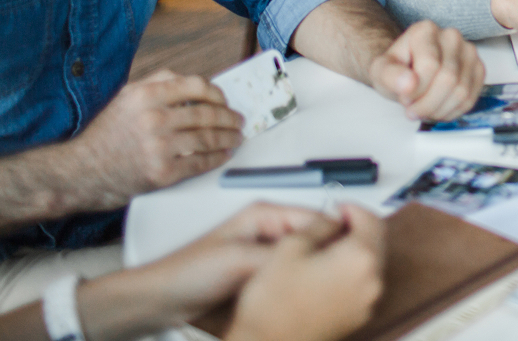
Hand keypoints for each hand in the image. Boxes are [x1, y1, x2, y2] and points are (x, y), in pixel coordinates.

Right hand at [69, 70, 243, 207]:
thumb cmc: (104, 136)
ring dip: (228, 138)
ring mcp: (159, 146)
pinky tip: (223, 155)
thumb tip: (191, 82)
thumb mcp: (125, 97)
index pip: (195, 86)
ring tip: (236, 137)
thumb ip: (156, 83)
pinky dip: (216, 158)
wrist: (79, 172)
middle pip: (206, 114)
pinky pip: (199, 162)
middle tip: (238, 121)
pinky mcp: (162, 172)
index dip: (217, 94)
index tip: (224, 100)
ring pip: (207, 138)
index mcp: (146, 95)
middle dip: (229, 118)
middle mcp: (153, 118)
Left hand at [81, 202, 333, 334]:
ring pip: (306, 262)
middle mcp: (269, 230)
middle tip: (341, 281)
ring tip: (325, 294)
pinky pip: (291, 279)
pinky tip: (306, 303)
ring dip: (314, 276)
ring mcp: (266, 254)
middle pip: (316, 240)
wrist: (159, 301)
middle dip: (328, 259)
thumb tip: (323, 256)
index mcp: (266, 214)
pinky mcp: (261, 276)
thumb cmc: (190, 273)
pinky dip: (300, 289)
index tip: (357, 257)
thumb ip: (284, 256)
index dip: (340, 237)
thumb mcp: (241, 261)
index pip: (319, 219)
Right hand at [228, 204, 385, 340]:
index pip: (372, 220)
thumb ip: (319, 225)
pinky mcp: (359, 316)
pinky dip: (352, 271)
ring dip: (355, 249)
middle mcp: (371, 281)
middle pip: (376, 240)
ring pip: (371, 262)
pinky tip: (326, 272)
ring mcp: (367, 302)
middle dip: (356, 228)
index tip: (337, 208)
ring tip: (326, 248)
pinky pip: (364, 283)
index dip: (354, 209)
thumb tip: (333, 218)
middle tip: (332, 224)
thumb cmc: (274, 303)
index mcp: (359, 259)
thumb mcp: (291, 246)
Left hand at [371, 20, 485, 120]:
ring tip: (425, 109)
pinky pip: (471, 98)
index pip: (430, 67)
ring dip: (440, 110)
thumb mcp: (381, 72)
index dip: (416, 91)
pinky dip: (453, 111)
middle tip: (413, 108)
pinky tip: (438, 108)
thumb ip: (389, 76)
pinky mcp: (478, 68)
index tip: (403, 97)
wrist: (408, 71)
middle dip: (428, 104)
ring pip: (462, 92)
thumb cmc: (397, 70)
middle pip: (448, 80)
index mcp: (426, 30)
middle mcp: (451, 36)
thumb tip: (408, 84)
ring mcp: (468, 52)